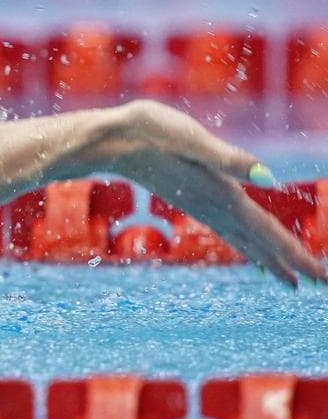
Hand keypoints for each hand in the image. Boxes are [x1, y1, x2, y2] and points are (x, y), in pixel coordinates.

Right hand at [106, 100, 325, 286]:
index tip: (322, 279)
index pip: (268, 233)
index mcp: (221, 195)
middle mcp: (213, 207)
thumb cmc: (151, 133)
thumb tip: (270, 178)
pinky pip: (229, 231)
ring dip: (270, 260)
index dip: (298, 256)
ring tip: (291, 279)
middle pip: (259, 244)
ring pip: (244, 241)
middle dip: (292, 265)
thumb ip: (231, 160)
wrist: (110, 141)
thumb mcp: (192, 140)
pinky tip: (249, 249)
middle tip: (320, 285)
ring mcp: (202, 206)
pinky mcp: (193, 200)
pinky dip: (247, 246)